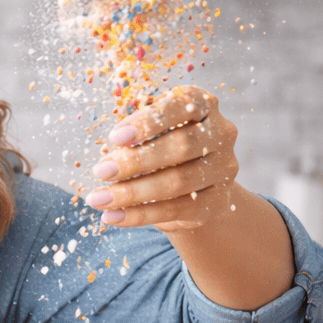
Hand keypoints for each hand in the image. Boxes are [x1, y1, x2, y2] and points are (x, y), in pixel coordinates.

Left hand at [85, 86, 239, 232]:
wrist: (194, 186)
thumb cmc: (161, 148)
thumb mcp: (148, 133)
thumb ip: (134, 137)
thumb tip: (109, 157)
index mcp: (204, 105)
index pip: (181, 106)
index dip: (147, 122)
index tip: (114, 137)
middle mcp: (222, 134)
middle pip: (181, 146)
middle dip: (136, 161)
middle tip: (100, 171)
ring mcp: (224, 169)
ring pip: (178, 181)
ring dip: (132, 192)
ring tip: (98, 199)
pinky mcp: (217, 201)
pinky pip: (176, 210)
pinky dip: (140, 215)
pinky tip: (112, 216)